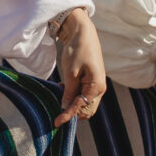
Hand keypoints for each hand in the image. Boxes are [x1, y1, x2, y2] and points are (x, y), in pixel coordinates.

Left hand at [53, 8, 106, 125]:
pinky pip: (83, 94)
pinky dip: (73, 95)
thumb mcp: (70, 72)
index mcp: (96, 87)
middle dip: (72, 112)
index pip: (81, 107)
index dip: (68, 116)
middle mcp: (100, 88)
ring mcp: (96, 85)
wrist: (82, 33)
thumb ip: (69, 91)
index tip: (56, 122)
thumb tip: (65, 108)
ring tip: (58, 96)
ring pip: (84, 103)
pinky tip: (62, 88)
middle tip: (56, 109)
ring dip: (72, 103)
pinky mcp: (91, 80)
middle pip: (86, 109)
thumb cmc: (78, 50)